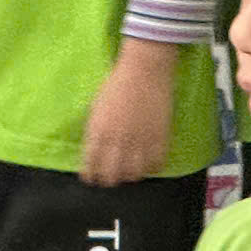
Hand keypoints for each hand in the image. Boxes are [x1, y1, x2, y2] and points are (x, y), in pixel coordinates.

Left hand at [82, 41, 179, 186]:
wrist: (145, 70)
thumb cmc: (117, 85)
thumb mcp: (96, 109)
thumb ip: (94, 133)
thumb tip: (93, 153)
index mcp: (98, 132)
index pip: (90, 167)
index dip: (90, 176)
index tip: (92, 178)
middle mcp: (117, 141)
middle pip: (111, 177)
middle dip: (108, 180)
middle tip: (110, 176)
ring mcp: (140, 142)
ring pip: (133, 175)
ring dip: (130, 175)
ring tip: (129, 170)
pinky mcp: (160, 139)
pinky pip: (155, 166)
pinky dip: (150, 168)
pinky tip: (147, 162)